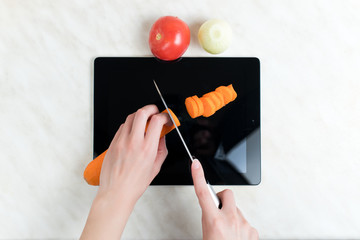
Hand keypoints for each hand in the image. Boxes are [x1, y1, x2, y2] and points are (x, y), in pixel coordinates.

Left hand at [80, 105, 169, 239]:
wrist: (116, 192)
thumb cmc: (135, 184)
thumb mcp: (155, 167)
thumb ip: (161, 149)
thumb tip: (162, 136)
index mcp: (147, 148)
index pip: (157, 121)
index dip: (164, 116)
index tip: (166, 118)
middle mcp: (133, 142)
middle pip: (142, 112)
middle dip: (151, 108)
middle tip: (155, 112)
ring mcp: (121, 141)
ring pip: (130, 117)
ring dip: (139, 116)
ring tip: (144, 121)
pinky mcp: (113, 143)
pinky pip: (122, 127)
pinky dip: (130, 125)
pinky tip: (133, 131)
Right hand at [191, 159, 258, 239]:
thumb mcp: (207, 233)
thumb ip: (210, 218)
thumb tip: (213, 211)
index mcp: (214, 221)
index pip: (203, 193)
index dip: (198, 176)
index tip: (196, 164)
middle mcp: (230, 220)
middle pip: (227, 194)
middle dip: (222, 199)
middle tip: (218, 210)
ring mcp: (244, 225)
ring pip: (236, 210)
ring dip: (231, 216)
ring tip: (227, 232)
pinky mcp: (253, 230)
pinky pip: (245, 222)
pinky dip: (241, 227)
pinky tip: (236, 237)